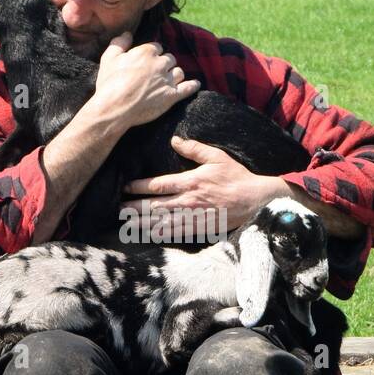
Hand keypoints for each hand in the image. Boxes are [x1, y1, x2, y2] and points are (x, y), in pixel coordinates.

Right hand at [90, 33, 200, 130]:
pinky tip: (196, 84)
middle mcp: (160, 64)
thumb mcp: (109, 58)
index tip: (148, 61)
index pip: (157, 47)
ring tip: (170, 79)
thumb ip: (119, 43)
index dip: (153, 54)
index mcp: (146, 52)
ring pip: (179, 72)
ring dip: (175, 74)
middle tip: (158, 72)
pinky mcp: (171, 96)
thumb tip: (127, 34)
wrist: (114, 107)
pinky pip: (188, 88)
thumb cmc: (109, 83)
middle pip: (170, 59)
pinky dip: (193, 85)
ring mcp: (167, 80)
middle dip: (165, 64)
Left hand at [124, 136, 283, 232]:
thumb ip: (194, 149)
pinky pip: (175, 233)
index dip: (139, 186)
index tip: (125, 187)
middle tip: (118, 209)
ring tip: (126, 223)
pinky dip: (159, 234)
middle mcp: (188, 201)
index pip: (158, 184)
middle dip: (134, 207)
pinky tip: (147, 235)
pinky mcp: (199, 228)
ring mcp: (192, 217)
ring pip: (161, 221)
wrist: (255, 200)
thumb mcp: (216, 157)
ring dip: (142, 223)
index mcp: (190, 181)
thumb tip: (175, 140)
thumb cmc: (236, 176)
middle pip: (154, 205)